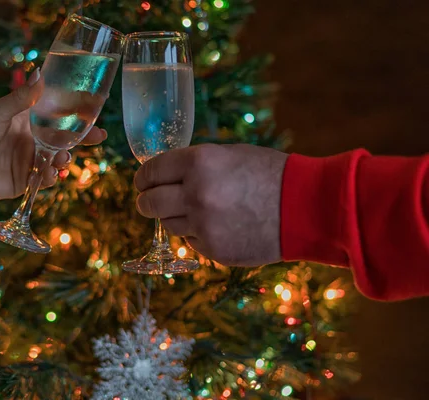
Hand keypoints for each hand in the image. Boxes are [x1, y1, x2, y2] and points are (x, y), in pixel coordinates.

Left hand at [0, 68, 106, 200]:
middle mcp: (31, 141)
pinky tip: (48, 175)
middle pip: (65, 140)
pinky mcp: (23, 181)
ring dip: (64, 160)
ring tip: (61, 160)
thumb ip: (22, 98)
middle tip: (98, 137)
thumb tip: (40, 73)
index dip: (78, 115)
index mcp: (27, 121)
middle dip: (83, 140)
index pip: (58, 117)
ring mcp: (28, 161)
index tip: (96, 111)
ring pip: (57, 161)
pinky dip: (50, 178)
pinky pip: (44, 181)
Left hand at [134, 144, 287, 266]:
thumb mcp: (229, 155)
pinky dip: (197, 234)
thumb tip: (165, 175)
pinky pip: (190, 241)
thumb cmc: (270, 174)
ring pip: (168, 224)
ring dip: (175, 217)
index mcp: (198, 163)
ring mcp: (203, 225)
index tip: (142, 182)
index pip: (151, 171)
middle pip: (148, 203)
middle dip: (146, 200)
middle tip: (148, 201)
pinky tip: (218, 225)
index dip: (143, 177)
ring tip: (197, 210)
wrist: (306, 207)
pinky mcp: (213, 250)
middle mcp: (195, 194)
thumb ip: (194, 165)